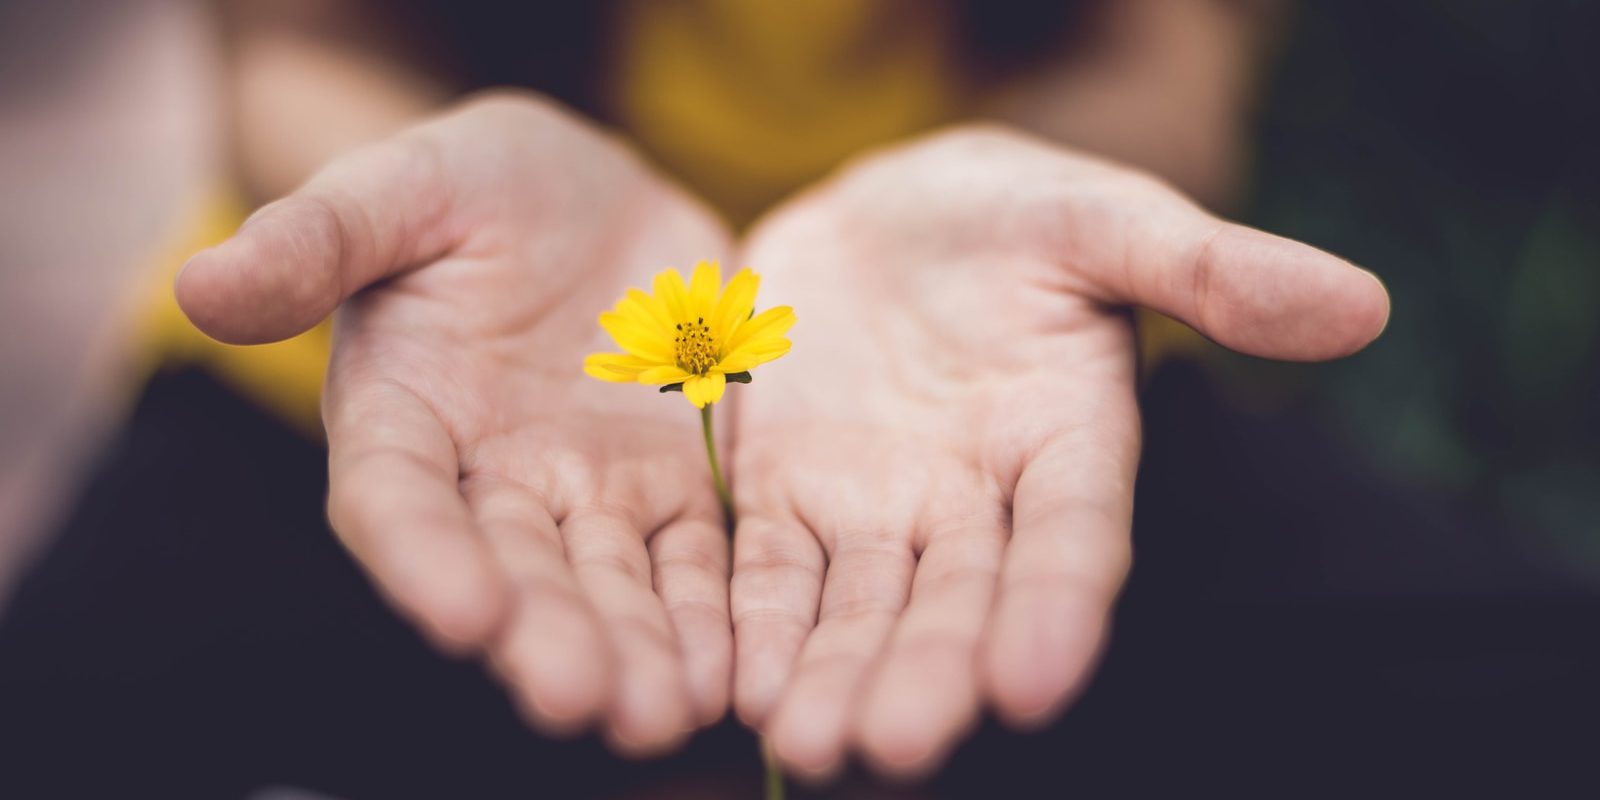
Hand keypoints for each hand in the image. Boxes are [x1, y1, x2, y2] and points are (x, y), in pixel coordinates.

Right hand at [177, 93, 734, 753]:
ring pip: (609, 584)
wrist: (589, 194)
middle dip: (545, 636)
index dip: (424, 559)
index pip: (399, 501)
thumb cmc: (473, 184)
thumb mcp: (402, 187)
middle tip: (581, 699)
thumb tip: (199, 284)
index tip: (464, 614)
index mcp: (403, 414)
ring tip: (662, 714)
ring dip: (634, 650)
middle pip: (513, 570)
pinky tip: (731, 672)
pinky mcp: (672, 485)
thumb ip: (317, 238)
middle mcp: (489, 477)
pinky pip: (693, 558)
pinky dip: (709, 614)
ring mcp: (587, 490)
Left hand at [728, 126, 1389, 778]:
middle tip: (894, 745)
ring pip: (859, 607)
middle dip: (928, 672)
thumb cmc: (1010, 214)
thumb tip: (1361, 304)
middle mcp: (975, 501)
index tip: (1033, 684)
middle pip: (957, 600)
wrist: (883, 215)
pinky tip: (737, 685)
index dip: (1057, 608)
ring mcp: (876, 507)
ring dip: (835, 674)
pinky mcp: (785, 495)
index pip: (1073, 538)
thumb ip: (1210, 267)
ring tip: (808, 740)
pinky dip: (755, 625)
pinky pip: (768, 570)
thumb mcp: (1102, 218)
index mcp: (1068, 441)